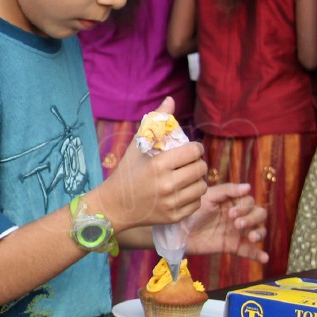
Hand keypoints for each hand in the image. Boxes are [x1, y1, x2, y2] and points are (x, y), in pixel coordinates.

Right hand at [94, 96, 206, 228]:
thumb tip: (170, 100)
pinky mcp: (174, 216)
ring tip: (186, 177)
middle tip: (188, 163)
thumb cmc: (126, 172)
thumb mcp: (137, 145)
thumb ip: (155, 121)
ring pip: (202, 187)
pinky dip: (192, 196)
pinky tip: (181, 192)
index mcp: (159, 164)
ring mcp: (171, 203)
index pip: (194, 152)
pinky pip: (196, 202)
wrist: (115, 206)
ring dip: (197, 180)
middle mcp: (167, 184)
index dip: (195, 148)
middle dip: (197, 163)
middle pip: (201, 169)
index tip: (189, 150)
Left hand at [186, 183, 268, 262]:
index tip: (230, 213)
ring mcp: (236, 232)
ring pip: (258, 231)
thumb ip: (227, 190)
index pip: (250, 203)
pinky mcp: (232, 246)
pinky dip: (258, 255)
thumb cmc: (192, 211)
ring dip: (259, 233)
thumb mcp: (208, 197)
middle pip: (258, 215)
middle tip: (237, 224)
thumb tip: (248, 187)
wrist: (178, 232)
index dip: (244, 208)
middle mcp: (238, 216)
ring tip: (250, 238)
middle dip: (252, 219)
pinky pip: (250, 251)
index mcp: (232, 202)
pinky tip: (264, 258)